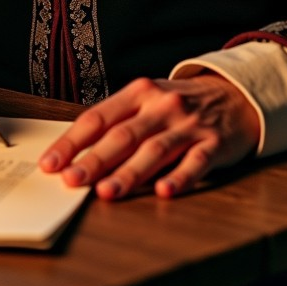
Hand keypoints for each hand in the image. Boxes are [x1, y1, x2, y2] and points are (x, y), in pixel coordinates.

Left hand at [38, 73, 259, 198]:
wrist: (236, 94)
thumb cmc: (180, 104)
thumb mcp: (148, 100)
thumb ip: (118, 122)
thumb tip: (76, 154)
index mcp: (139, 92)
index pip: (98, 117)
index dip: (72, 141)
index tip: (50, 163)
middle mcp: (162, 106)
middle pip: (123, 135)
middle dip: (95, 160)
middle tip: (72, 181)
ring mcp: (189, 124)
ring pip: (155, 150)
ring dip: (129, 173)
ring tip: (107, 192)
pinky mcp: (214, 143)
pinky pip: (195, 162)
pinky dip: (180, 177)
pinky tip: (164, 191)